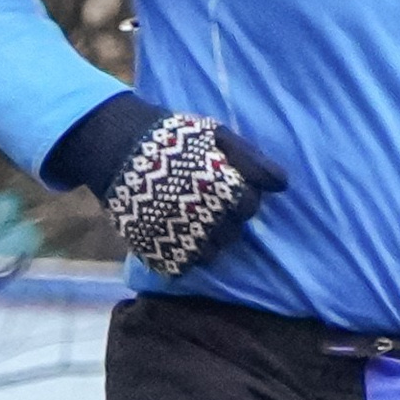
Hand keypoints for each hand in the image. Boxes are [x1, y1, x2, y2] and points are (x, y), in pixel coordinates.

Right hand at [103, 112, 287, 274]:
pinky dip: (184, 253)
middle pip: (232, 233)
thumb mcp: (217, 135)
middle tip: (204, 201)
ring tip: (190, 217)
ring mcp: (178, 236)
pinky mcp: (156, 250)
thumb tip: (283, 185)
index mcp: (221, 188)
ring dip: (206, 238)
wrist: (117, 146)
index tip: (226, 185)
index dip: (241, 196)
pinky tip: (176, 232)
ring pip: (211, 252)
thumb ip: (253, 160)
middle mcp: (203, 216)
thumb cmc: (174, 138)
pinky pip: (184, 264)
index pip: (249, 207)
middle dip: (224, 219)